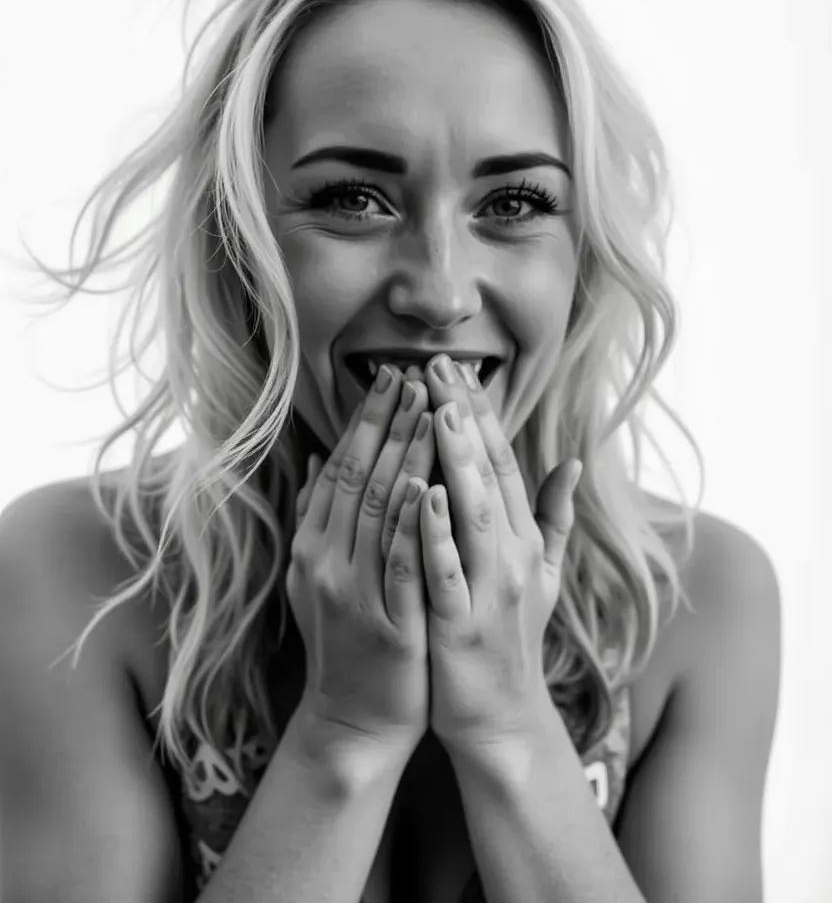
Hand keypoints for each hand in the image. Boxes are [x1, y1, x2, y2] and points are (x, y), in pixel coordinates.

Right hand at [286, 365, 434, 757]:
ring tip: (431, 409)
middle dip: (390, 423)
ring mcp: (355, 593)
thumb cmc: (344, 641)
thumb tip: (318, 458)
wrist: (352, 720)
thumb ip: (317, 518)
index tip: (392, 377)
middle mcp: (326, 563)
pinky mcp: (388, 623)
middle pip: (362, 479)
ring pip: (383, 510)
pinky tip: (432, 486)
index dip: (367, 421)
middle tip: (416, 374)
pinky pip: (402, 564)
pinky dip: (415, 524)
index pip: (343, 469)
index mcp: (313, 547)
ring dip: (408, 456)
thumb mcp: (317, 576)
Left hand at [418, 354, 581, 750]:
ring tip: (438, 409)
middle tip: (439, 364)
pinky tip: (423, 494)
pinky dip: (438, 533)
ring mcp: (490, 589)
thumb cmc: (511, 637)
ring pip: (475, 513)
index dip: (482, 413)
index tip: (459, 367)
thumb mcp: (542, 574)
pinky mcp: (462, 625)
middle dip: (465, 417)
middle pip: (490, 474)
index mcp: (523, 540)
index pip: (504, 462)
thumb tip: (572, 463)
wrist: (501, 718)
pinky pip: (449, 571)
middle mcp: (513, 556)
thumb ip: (553, 517)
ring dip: (458, 460)